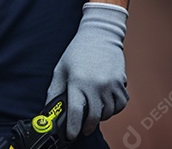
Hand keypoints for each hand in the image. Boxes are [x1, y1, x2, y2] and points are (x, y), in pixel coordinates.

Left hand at [47, 3, 129, 138]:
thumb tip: (49, 108)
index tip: (71, 136)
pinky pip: (120, 105)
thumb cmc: (77, 52)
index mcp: (77, 82)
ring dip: (100, 116)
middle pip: (94, 117)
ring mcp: (110, 85)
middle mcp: (95, 85)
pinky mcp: (121, 83)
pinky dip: (114, 109)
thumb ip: (55, 90)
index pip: (75, 112)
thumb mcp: (61, 69)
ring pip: (108, 113)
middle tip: (82, 129)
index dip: (73, 128)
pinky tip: (106, 104)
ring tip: (93, 111)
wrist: (100, 35)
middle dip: (87, 126)